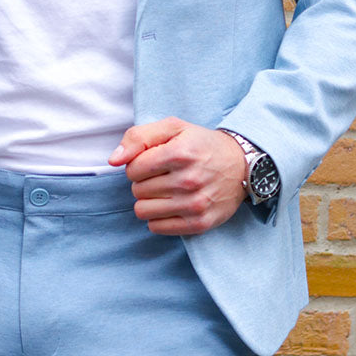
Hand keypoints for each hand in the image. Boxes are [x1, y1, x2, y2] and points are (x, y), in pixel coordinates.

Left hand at [108, 117, 246, 234]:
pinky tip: (171, 205)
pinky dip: (158, 217)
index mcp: (180, 153)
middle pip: (137, 190)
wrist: (241, 165)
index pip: (133, 169)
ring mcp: (195, 205)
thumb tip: (114, 160)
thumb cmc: (201, 144)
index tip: (152, 161)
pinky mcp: (200, 224)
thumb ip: (139, 137)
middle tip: (162, 175)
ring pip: (143, 211)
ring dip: (149, 200)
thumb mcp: (173, 127)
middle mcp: (188, 180)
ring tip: (165, 190)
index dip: (138, 164)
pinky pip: (157, 228)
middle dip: (144, 182)